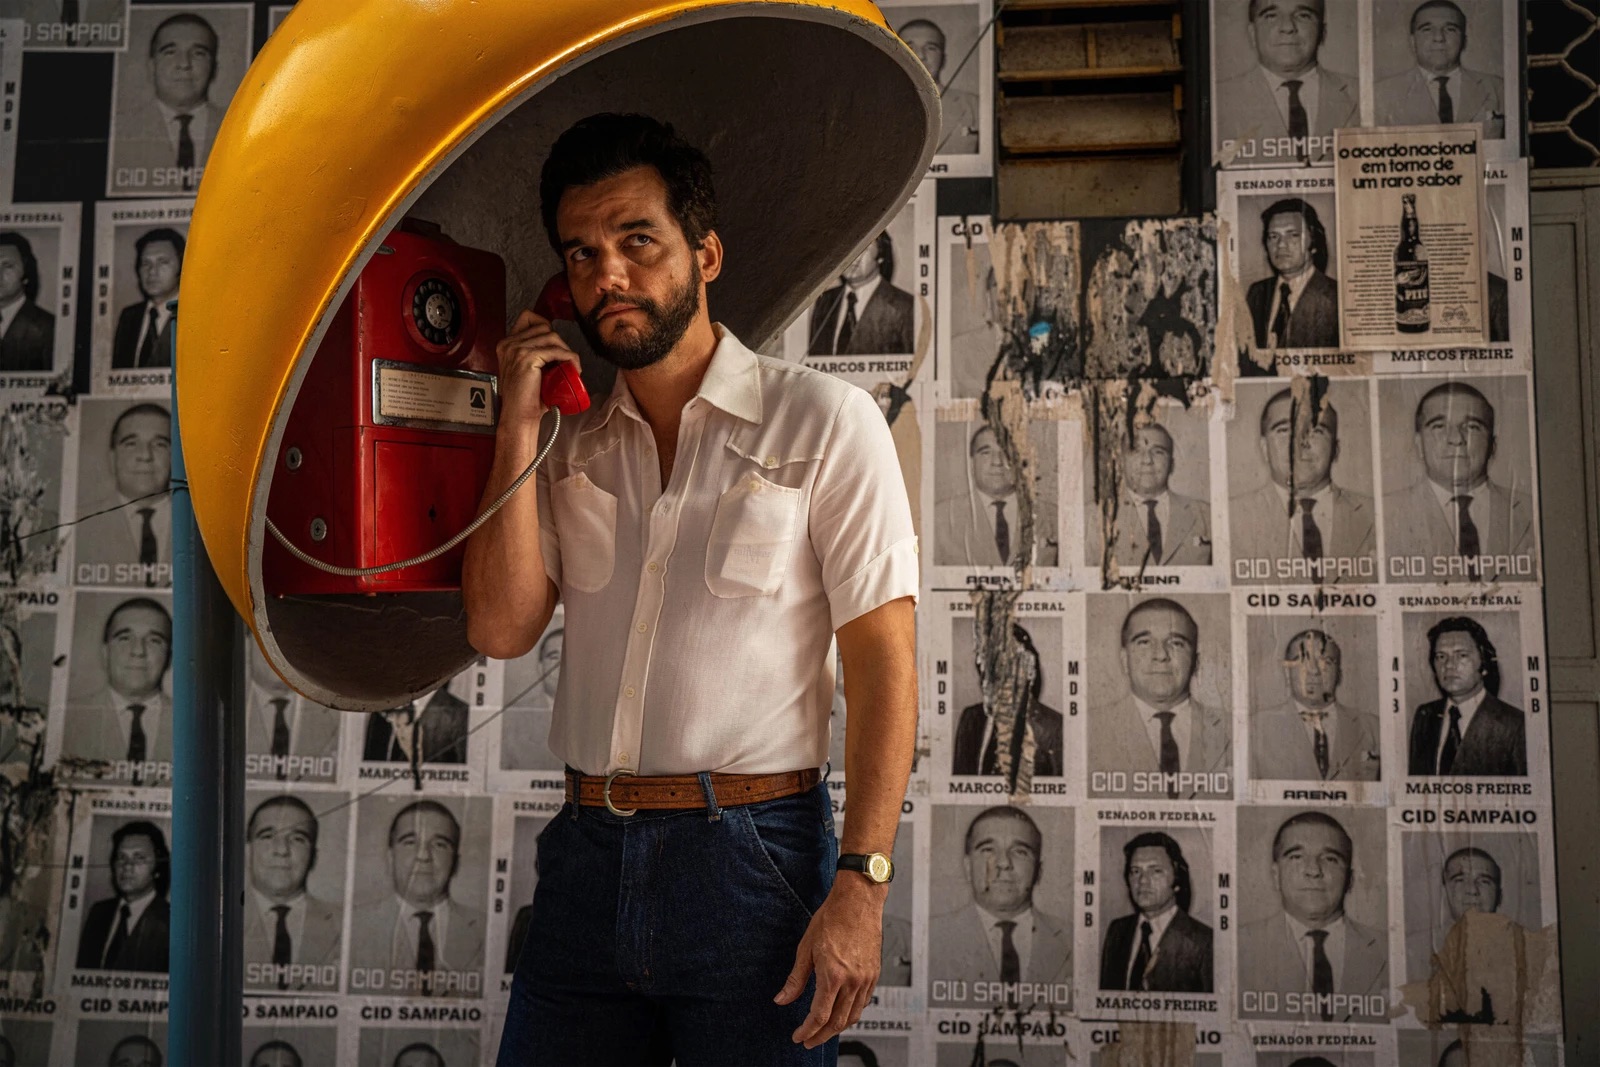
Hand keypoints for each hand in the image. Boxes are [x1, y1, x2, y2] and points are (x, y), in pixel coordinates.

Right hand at [496, 309, 579, 428]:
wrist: (519, 416)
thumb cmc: (526, 398)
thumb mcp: (527, 370)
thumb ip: (534, 354)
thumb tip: (558, 347)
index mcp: (506, 344)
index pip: (528, 317)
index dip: (545, 326)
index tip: (556, 343)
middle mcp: (509, 344)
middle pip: (544, 326)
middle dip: (560, 342)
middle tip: (566, 360)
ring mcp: (516, 349)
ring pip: (552, 336)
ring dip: (566, 350)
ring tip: (572, 366)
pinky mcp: (527, 358)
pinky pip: (556, 351)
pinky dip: (569, 358)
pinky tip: (573, 368)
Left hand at [774, 875, 884, 1047]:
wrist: (858, 900)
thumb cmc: (833, 917)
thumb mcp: (806, 948)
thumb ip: (796, 978)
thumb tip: (782, 999)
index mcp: (833, 975)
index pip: (819, 1016)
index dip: (807, 1031)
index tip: (798, 1036)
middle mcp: (853, 980)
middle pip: (837, 1022)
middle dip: (821, 1036)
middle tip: (809, 1040)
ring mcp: (866, 978)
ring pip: (853, 1015)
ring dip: (837, 1028)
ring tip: (824, 1031)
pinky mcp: (874, 973)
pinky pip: (864, 1002)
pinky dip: (852, 1012)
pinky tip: (842, 1011)